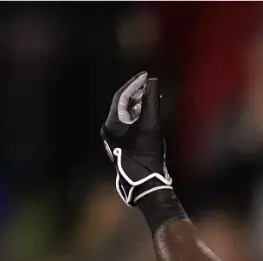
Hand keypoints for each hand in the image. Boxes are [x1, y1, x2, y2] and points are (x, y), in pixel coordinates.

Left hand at [100, 72, 172, 205]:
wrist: (145, 182)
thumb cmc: (148, 154)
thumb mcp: (151, 125)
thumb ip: (152, 102)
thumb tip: (153, 81)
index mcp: (111, 123)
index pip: (122, 96)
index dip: (135, 83)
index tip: (148, 76)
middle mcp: (109, 128)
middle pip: (122, 104)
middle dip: (137, 92)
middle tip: (150, 84)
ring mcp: (114, 137)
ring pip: (126, 114)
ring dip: (139, 104)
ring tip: (153, 96)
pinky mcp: (121, 144)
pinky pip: (129, 123)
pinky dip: (139, 116)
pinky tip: (150, 114)